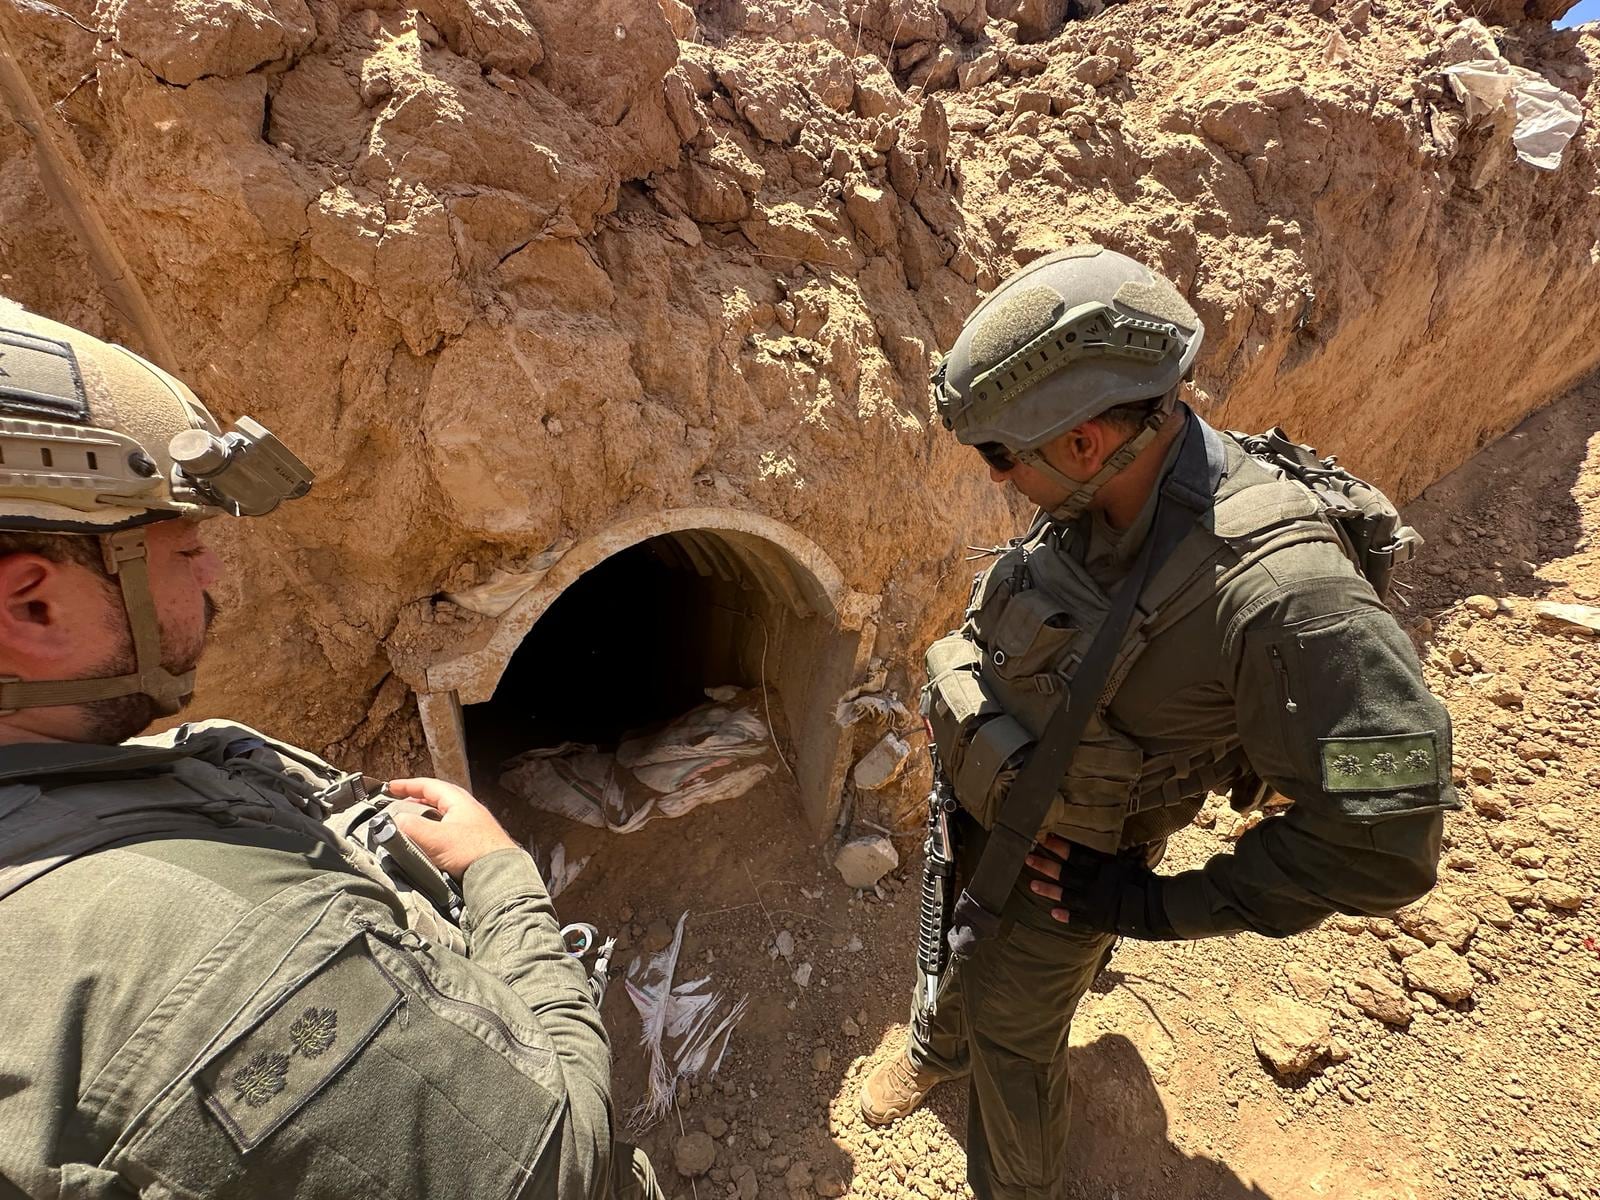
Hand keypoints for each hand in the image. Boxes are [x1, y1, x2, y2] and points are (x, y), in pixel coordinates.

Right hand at [386, 777, 518, 879]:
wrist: (499, 873)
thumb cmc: (473, 851)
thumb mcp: (434, 837)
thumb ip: (410, 828)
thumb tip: (393, 822)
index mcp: (458, 800)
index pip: (428, 785)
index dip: (407, 785)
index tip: (391, 787)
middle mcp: (467, 809)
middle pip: (436, 798)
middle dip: (416, 800)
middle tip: (399, 805)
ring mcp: (472, 825)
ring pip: (442, 815)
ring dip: (425, 817)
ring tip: (410, 824)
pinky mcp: (474, 842)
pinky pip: (448, 830)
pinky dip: (434, 831)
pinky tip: (428, 843)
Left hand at [1023, 833, 1175, 939]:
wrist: (1155, 909)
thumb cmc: (1145, 881)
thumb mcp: (1135, 860)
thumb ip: (1125, 848)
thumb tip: (1124, 828)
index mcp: (1103, 867)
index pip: (1076, 854)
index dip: (1060, 847)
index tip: (1044, 838)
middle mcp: (1094, 884)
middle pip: (1065, 873)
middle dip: (1045, 866)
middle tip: (1027, 858)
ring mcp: (1093, 903)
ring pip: (1066, 895)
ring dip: (1048, 890)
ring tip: (1031, 885)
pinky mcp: (1096, 919)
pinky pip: (1077, 918)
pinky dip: (1065, 915)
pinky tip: (1052, 913)